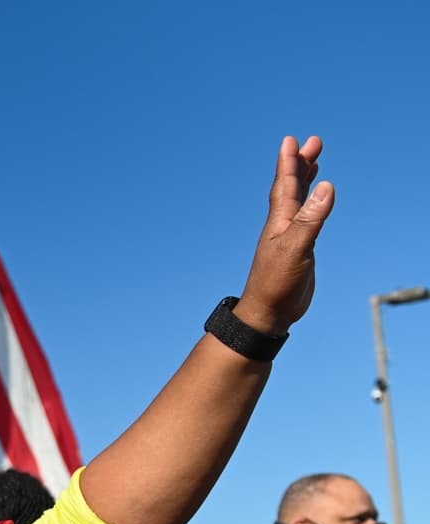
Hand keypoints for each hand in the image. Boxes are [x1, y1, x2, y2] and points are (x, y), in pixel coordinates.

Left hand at [234, 136, 334, 334]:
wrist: (268, 313)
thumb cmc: (276, 283)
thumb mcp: (296, 249)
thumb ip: (311, 219)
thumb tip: (326, 186)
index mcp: (279, 222)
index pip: (284, 185)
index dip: (288, 162)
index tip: (292, 140)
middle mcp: (282, 225)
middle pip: (291, 187)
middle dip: (301, 164)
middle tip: (314, 142)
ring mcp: (289, 237)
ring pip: (297, 201)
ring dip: (304, 181)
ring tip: (312, 163)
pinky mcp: (298, 250)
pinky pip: (304, 219)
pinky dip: (309, 205)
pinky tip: (314, 203)